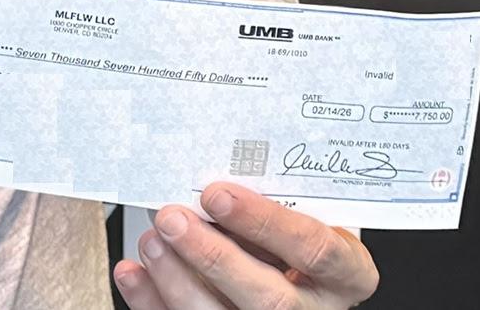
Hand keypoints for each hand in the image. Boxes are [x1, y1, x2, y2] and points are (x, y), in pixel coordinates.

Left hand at [115, 182, 378, 307]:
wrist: (300, 281)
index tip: (217, 193)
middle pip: (269, 298)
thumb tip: (211, 181)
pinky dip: (153, 302)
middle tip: (172, 218)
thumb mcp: (307, 218)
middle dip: (213, 257)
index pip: (315, 250)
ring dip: (177, 280)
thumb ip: (274, 206)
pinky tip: (133, 273)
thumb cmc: (300, 242)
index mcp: (346, 274)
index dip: (264, 222)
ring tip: (152, 242)